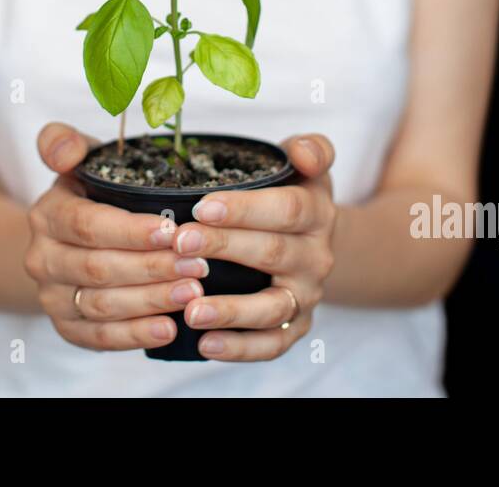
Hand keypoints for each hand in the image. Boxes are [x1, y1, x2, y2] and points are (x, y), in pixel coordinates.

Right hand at [24, 122, 208, 350]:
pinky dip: (135, 336)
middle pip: (98, 268)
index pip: (87, 224)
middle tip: (198, 264)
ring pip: (102, 305)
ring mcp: (52, 297)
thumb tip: (64, 152)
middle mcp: (42, 258)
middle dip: (152, 268)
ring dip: (151, 301)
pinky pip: (99, 338)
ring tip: (193, 294)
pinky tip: (169, 329)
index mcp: (47, 215)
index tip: (173, 231)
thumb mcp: (80, 161)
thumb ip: (66, 144)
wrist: (61, 243)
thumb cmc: (89, 195)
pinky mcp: (66, 327)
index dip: (130, 231)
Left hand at [172, 134, 335, 360]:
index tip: (202, 206)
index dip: (245, 209)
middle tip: (180, 245)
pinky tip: (206, 345)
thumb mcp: (307, 163)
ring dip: (231, 311)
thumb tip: (305, 153)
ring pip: (272, 307)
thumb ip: (311, 149)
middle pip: (272, 253)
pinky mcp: (295, 326)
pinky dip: (241, 349)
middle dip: (224, 248)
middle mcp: (316, 257)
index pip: (287, 209)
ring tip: (191, 310)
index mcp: (317, 212)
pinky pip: (272, 344)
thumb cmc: (294, 194)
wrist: (317, 241)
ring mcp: (306, 295)